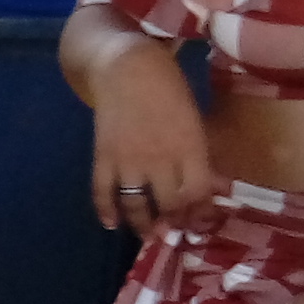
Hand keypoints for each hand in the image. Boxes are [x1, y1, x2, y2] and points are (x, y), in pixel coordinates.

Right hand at [89, 56, 217, 234]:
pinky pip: (103, 191)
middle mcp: (161, 158)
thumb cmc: (169, 88)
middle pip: (168, 205)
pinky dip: (106, 211)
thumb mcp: (194, 119)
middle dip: (173, 224)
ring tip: (148, 236)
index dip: (199, 215)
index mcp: (189, 146)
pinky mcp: (104, 156)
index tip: (198, 226)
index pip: (197, 193)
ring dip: (143, 226)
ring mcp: (129, 159)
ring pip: (136, 205)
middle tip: (173, 232)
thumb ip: (196, 153)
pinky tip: (111, 224)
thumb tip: (200, 188)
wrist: (127, 67)